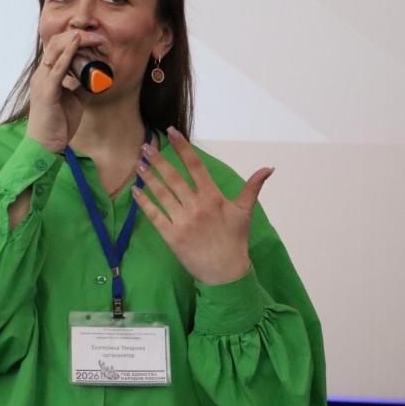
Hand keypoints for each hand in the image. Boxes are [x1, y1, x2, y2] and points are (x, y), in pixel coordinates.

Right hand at [25, 31, 103, 152]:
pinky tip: (77, 43)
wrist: (46, 145)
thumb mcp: (75, 101)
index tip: (96, 39)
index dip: (76, 38)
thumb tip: (99, 78)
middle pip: (56, 43)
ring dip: (77, 40)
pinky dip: (68, 53)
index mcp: (46, 75)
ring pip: (56, 50)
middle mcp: (41, 74)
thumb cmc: (58, 124)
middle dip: (78, 35)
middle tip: (99, 37)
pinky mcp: (46, 90)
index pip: (58, 47)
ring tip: (94, 37)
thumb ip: (83, 87)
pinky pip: (58, 67)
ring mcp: (42, 81)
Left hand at [131, 127, 273, 284]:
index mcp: (213, 197)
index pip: (196, 166)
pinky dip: (144, 202)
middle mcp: (196, 206)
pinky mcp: (171, 236)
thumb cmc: (234, 240)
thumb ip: (253, 187)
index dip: (183, 147)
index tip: (172, 132)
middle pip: (174, 177)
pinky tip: (135, 190)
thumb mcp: (244, 212)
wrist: (225, 273)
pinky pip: (155, 215)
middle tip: (144, 146)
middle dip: (158, 160)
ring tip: (138, 164)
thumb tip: (268, 168)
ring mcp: (182, 221)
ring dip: (149, 177)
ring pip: (162, 194)